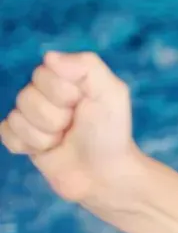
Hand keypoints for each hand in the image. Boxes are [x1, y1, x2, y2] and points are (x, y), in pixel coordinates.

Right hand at [1, 51, 138, 202]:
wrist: (105, 175)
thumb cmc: (110, 134)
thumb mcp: (111, 94)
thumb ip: (86, 66)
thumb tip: (48, 57)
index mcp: (65, 77)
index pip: (42, 73)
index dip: (64, 93)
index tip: (84, 105)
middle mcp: (44, 93)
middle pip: (26, 96)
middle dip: (55, 117)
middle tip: (74, 126)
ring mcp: (31, 115)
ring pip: (17, 118)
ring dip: (45, 135)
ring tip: (64, 140)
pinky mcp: (21, 138)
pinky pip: (7, 134)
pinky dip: (29, 146)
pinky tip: (48, 150)